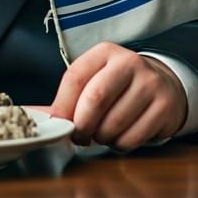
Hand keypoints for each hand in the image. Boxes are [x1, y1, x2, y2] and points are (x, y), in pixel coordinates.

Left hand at [50, 42, 188, 151]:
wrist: (165, 86)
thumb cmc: (119, 87)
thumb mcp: (95, 80)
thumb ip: (67, 97)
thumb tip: (33, 114)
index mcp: (105, 52)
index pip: (75, 77)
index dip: (62, 106)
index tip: (59, 123)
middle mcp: (129, 62)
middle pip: (95, 99)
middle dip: (82, 125)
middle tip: (79, 137)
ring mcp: (150, 83)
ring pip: (113, 123)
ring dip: (101, 138)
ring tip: (102, 134)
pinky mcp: (164, 106)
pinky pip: (132, 137)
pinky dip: (120, 145)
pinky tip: (121, 136)